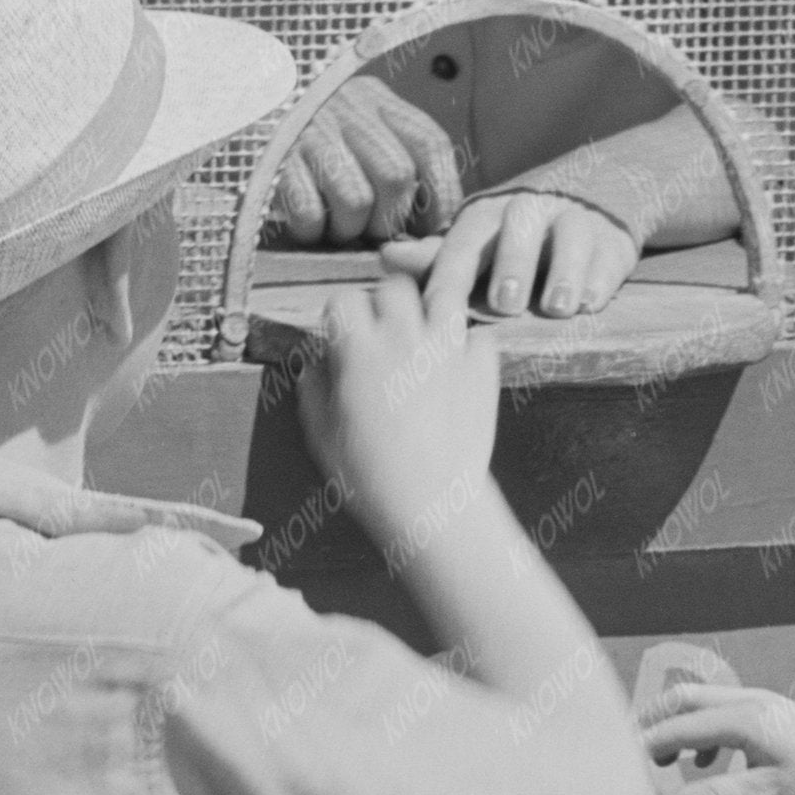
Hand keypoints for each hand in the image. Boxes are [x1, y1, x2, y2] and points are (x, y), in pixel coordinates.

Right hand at [264, 81, 465, 249]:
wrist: (236, 98)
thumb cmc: (313, 133)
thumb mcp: (361, 126)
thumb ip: (401, 158)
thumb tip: (435, 227)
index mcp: (377, 99)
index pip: (431, 146)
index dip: (441, 195)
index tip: (433, 227)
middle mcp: (347, 107)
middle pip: (396, 176)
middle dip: (389, 219)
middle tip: (370, 229)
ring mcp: (308, 131)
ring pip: (356, 199)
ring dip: (349, 227)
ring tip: (335, 225)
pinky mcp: (273, 159)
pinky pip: (308, 213)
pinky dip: (312, 230)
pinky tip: (306, 222)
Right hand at [301, 218, 506, 553]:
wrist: (433, 508)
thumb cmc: (369, 480)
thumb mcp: (321, 438)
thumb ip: (313, 392)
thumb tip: (311, 366)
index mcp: (360, 352)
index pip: (343, 298)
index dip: (339, 313)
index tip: (341, 332)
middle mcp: (405, 340)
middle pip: (395, 286)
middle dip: (385, 300)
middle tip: (384, 328)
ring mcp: (449, 350)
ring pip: (444, 291)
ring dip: (431, 305)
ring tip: (425, 329)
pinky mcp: (483, 369)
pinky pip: (480, 335)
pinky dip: (470, 343)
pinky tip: (458, 364)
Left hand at [438, 184, 641, 321]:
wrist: (585, 205)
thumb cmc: (511, 241)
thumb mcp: (475, 247)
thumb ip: (437, 259)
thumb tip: (385, 257)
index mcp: (490, 216)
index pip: (466, 241)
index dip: (451, 273)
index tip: (440, 310)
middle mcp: (532, 210)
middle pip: (520, 226)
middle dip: (513, 263)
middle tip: (505, 305)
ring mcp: (575, 221)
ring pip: (571, 235)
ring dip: (564, 271)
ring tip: (558, 308)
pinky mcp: (612, 240)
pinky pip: (609, 254)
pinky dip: (600, 278)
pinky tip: (591, 303)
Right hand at [638, 672, 794, 794]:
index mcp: (743, 719)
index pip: (677, 728)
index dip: (645, 749)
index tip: (622, 771)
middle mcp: (748, 700)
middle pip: (682, 699)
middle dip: (652, 723)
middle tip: (629, 753)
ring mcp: (761, 702)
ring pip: (702, 702)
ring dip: (678, 727)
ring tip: (668, 765)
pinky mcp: (771, 711)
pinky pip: (723, 711)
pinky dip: (704, 731)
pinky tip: (709, 762)